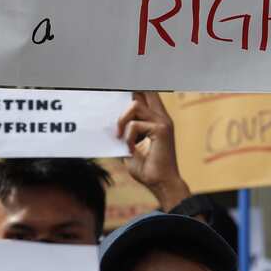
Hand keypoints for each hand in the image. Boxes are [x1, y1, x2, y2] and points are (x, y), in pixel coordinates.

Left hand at [116, 91, 190, 210]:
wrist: (161, 184)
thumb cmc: (147, 169)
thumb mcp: (130, 147)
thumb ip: (124, 133)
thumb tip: (108, 123)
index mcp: (156, 120)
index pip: (147, 95)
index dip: (134, 89)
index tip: (118, 86)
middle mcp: (161, 117)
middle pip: (145, 90)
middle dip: (128, 92)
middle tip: (115, 100)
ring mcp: (162, 122)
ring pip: (135, 105)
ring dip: (122, 120)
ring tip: (120, 137)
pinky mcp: (161, 130)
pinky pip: (135, 125)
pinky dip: (127, 138)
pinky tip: (130, 150)